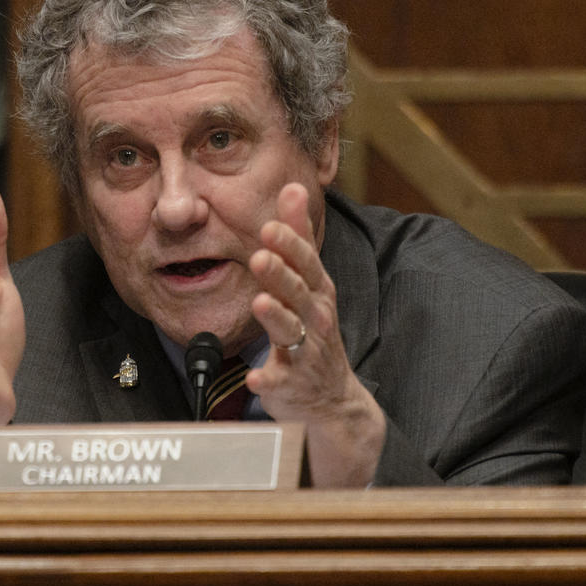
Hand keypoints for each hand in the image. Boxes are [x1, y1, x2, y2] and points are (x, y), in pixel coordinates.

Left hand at [247, 182, 384, 486]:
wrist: (331, 399)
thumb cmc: (313, 329)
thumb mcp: (309, 280)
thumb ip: (297, 236)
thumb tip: (293, 186)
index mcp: (316, 291)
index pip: (306, 262)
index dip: (290, 244)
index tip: (271, 225)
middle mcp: (315, 318)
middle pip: (298, 292)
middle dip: (282, 273)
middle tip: (260, 255)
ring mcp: (306, 352)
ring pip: (292, 331)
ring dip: (276, 317)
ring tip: (260, 302)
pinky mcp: (292, 383)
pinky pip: (280, 380)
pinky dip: (268, 378)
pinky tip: (254, 376)